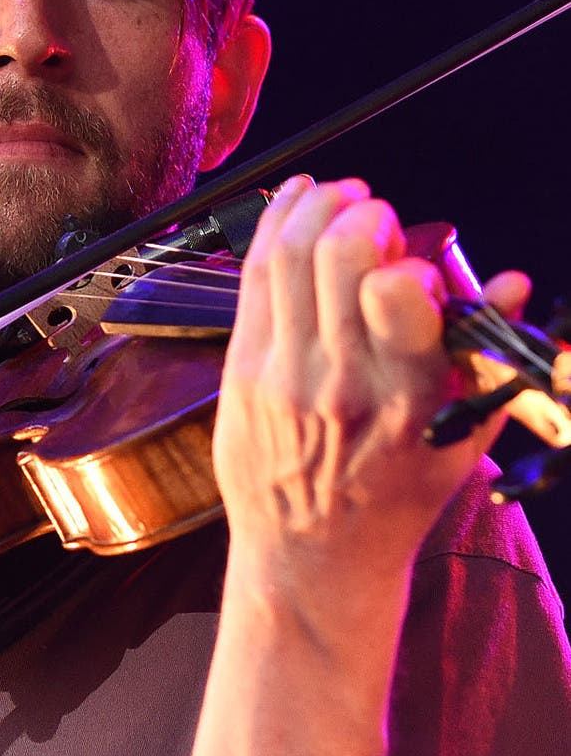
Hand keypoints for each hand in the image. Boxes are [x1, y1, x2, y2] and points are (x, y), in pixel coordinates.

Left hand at [212, 177, 528, 608]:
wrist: (311, 558)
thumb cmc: (395, 498)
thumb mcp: (462, 438)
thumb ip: (488, 355)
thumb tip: (513, 281)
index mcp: (405, 398)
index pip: (396, 294)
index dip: (408, 259)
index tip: (414, 266)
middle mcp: (338, 381)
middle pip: (336, 254)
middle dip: (363, 213)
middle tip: (378, 218)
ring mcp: (282, 374)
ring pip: (288, 252)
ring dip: (317, 205)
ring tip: (342, 198)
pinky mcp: (241, 370)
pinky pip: (253, 276)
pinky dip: (275, 224)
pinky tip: (298, 201)